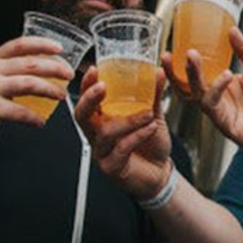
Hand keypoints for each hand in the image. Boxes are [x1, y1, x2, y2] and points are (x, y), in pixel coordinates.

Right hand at [0, 36, 72, 151]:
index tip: (60, 48)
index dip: (42, 44)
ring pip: (29, 84)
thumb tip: (47, 64)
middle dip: (55, 68)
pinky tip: (41, 121)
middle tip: (69, 75)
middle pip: (30, 64)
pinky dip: (34, 117)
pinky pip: (20, 111)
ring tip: (61, 96)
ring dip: (50, 90)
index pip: (20, 44)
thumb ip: (12, 68)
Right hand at [75, 66, 173, 199]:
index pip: (87, 101)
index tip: (94, 70)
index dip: (86, 86)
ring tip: (148, 114)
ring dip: (128, 120)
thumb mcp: (153, 115)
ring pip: (105, 132)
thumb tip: (157, 72)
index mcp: (102, 120)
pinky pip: (121, 148)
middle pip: (82, 116)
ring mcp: (102, 153)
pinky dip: (137, 135)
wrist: (161, 172)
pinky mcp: (111, 168)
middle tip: (102, 87)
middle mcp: (97, 135)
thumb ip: (153, 95)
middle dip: (89, 99)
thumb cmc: (151, 145)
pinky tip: (150, 129)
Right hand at [179, 27, 242, 176]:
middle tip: (174, 53)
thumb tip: (233, 32)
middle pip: (190, 84)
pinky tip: (226, 76)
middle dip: (178, 69)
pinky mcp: (225, 123)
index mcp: (227, 83)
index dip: (188, 60)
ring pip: (196, 93)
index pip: (202, 70)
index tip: (181, 43)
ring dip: (192, 75)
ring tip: (192, 57)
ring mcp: (222, 111)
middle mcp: (221, 97)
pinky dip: (216, 89)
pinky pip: (213, 105)